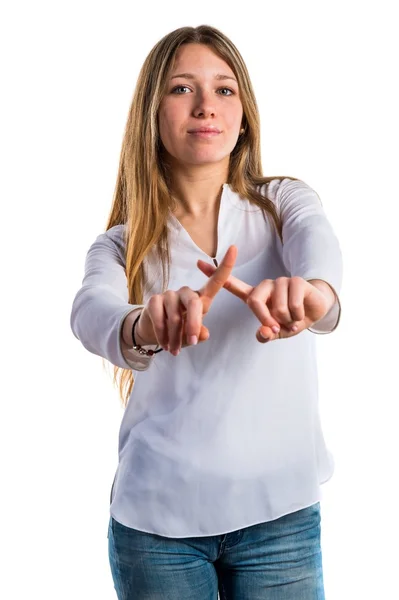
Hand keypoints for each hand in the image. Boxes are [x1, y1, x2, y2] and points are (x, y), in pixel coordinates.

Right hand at [136, 245, 237, 355]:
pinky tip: (164, 343)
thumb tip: (203, 334)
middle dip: (193, 324)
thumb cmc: (180, 331)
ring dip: (175, 336)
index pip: (216, 281)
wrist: (153, 332)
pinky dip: (162, 334)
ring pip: (175, 316)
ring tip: (174, 350)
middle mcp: (187, 293)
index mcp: (202, 298)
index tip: (234, 248)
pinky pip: (159, 318)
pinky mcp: (154, 300)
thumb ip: (199, 334)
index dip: (225, 265)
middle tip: (192, 342)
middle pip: (194, 303)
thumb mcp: (193, 335)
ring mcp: (170, 294)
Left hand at [196, 260, 333, 343]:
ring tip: (293, 318)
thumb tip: (262, 333)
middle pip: (254, 301)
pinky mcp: (296, 281)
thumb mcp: (277, 332)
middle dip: (265, 319)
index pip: (232, 285)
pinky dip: (297, 317)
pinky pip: (292, 305)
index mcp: (256, 296)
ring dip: (287, 320)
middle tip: (276, 328)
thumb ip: (266, 334)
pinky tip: (302, 314)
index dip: (215, 274)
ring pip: (277, 307)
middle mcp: (265, 286)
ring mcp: (280, 281)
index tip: (198, 262)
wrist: (316, 310)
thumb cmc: (291, 320)